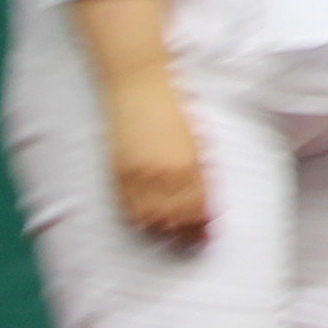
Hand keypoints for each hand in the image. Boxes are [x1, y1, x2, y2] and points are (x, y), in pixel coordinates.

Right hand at [104, 67, 211, 246]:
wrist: (138, 83)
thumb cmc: (172, 103)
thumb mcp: (195, 137)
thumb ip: (199, 166)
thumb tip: (206, 194)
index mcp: (191, 164)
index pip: (200, 206)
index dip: (204, 225)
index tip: (208, 236)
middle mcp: (166, 173)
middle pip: (178, 216)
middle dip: (186, 232)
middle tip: (192, 244)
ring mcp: (140, 173)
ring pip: (152, 215)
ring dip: (162, 228)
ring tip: (168, 236)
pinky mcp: (119, 169)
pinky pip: (128, 203)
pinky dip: (137, 216)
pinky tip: (143, 223)